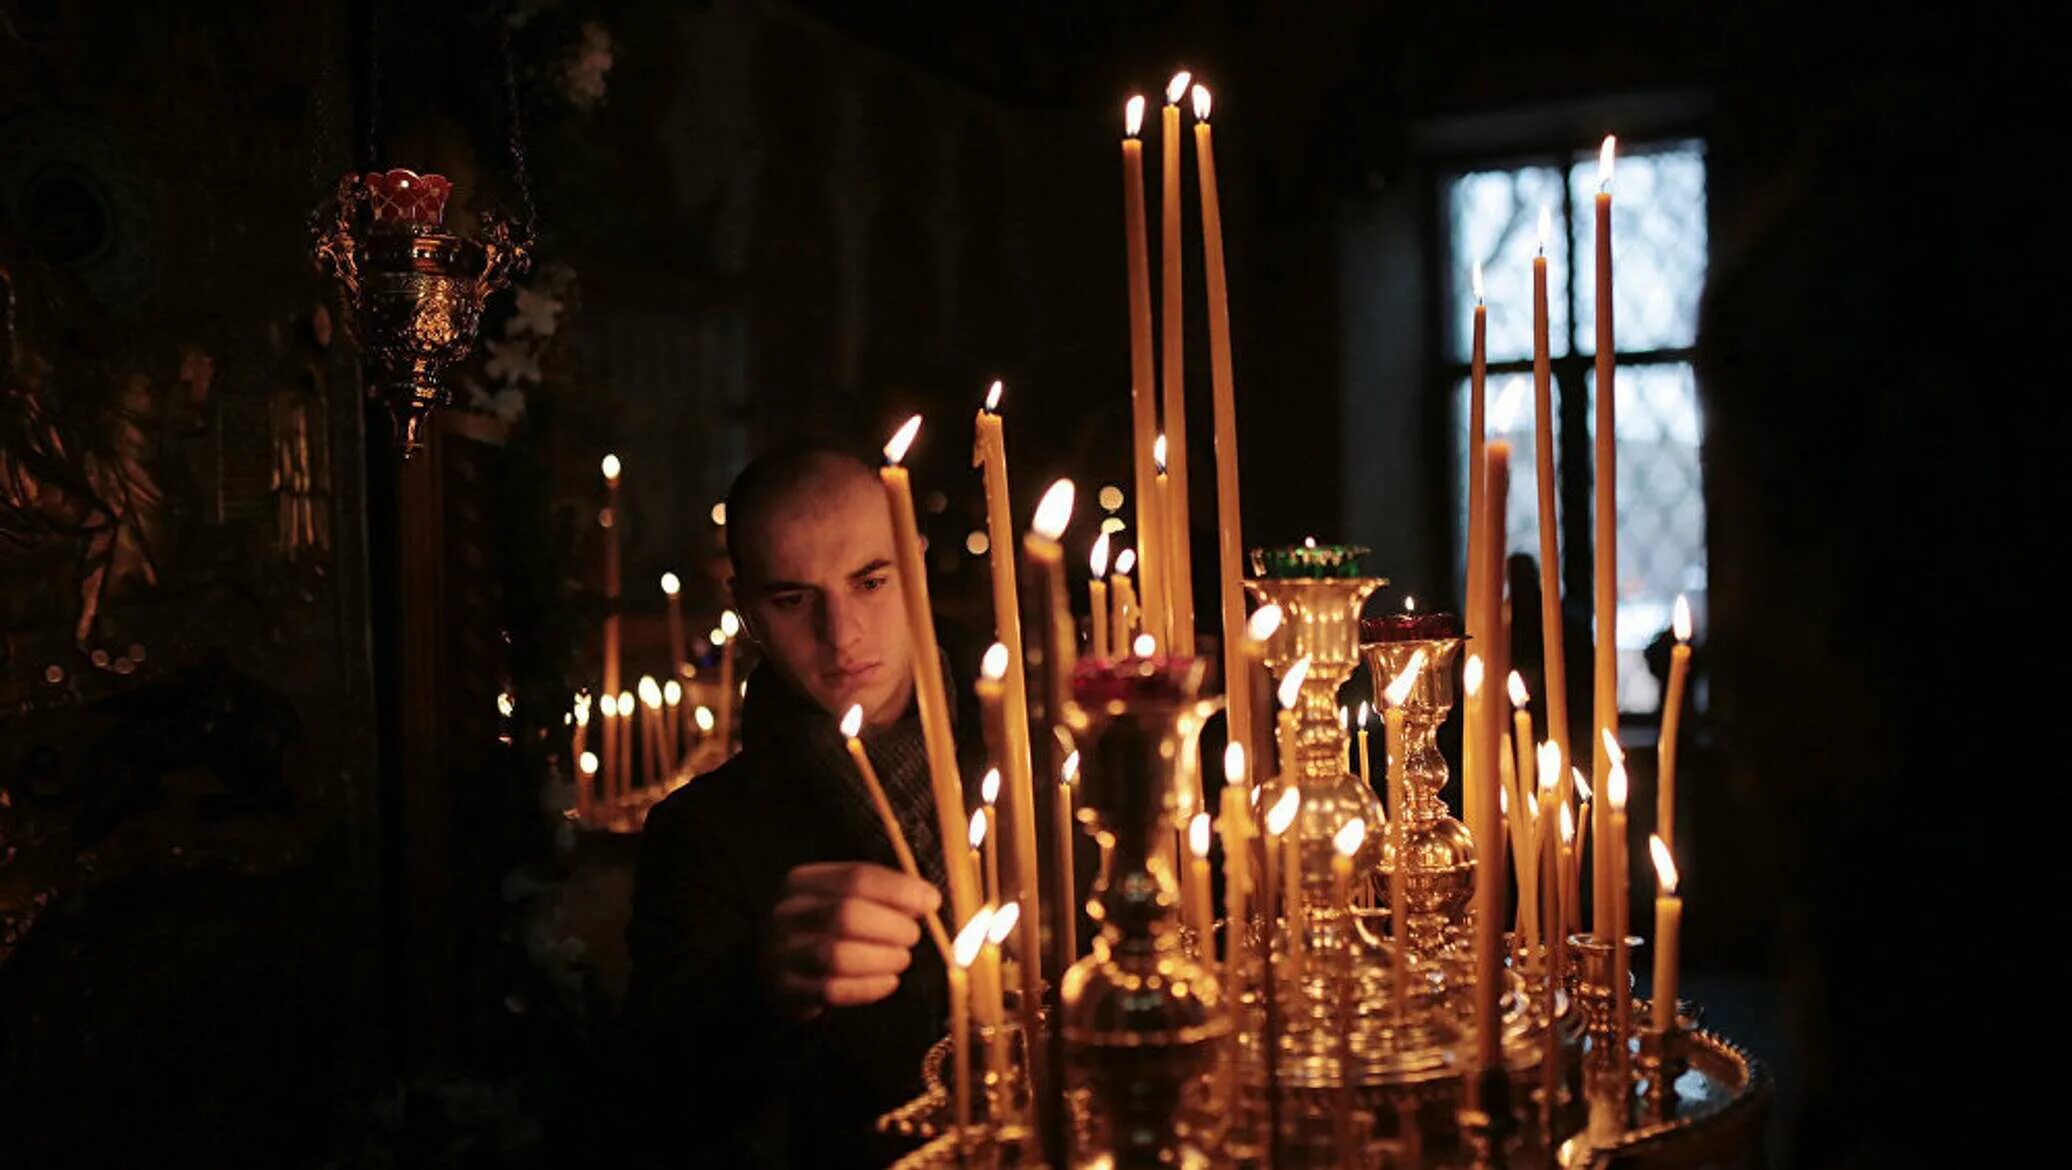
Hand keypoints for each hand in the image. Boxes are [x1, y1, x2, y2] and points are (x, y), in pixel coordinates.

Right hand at [770, 862, 940, 1020]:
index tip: (931, 901)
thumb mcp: (843, 900)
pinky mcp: (786, 991)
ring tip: (901, 959)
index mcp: (803, 882)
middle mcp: (786, 914)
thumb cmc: (824, 929)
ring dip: (882, 958)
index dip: (900, 890)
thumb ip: (881, 896)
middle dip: (892, 927)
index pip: (856, 878)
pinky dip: (870, 987)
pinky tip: (888, 982)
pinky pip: (833, 990)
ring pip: (839, 956)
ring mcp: (781, 954)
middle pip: (848, 915)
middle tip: (912, 936)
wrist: (776, 970)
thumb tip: (926, 901)